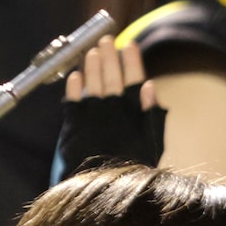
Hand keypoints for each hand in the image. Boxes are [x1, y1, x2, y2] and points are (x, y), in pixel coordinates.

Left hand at [55, 39, 164, 176]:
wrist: (103, 185)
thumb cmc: (133, 168)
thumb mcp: (153, 143)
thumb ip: (152, 115)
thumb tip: (149, 87)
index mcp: (134, 112)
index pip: (133, 79)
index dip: (131, 61)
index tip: (129, 45)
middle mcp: (112, 108)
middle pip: (110, 75)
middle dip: (109, 56)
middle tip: (106, 41)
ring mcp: (91, 114)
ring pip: (91, 82)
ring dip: (92, 65)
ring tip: (92, 52)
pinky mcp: (73, 123)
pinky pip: (72, 99)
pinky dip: (74, 86)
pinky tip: (75, 76)